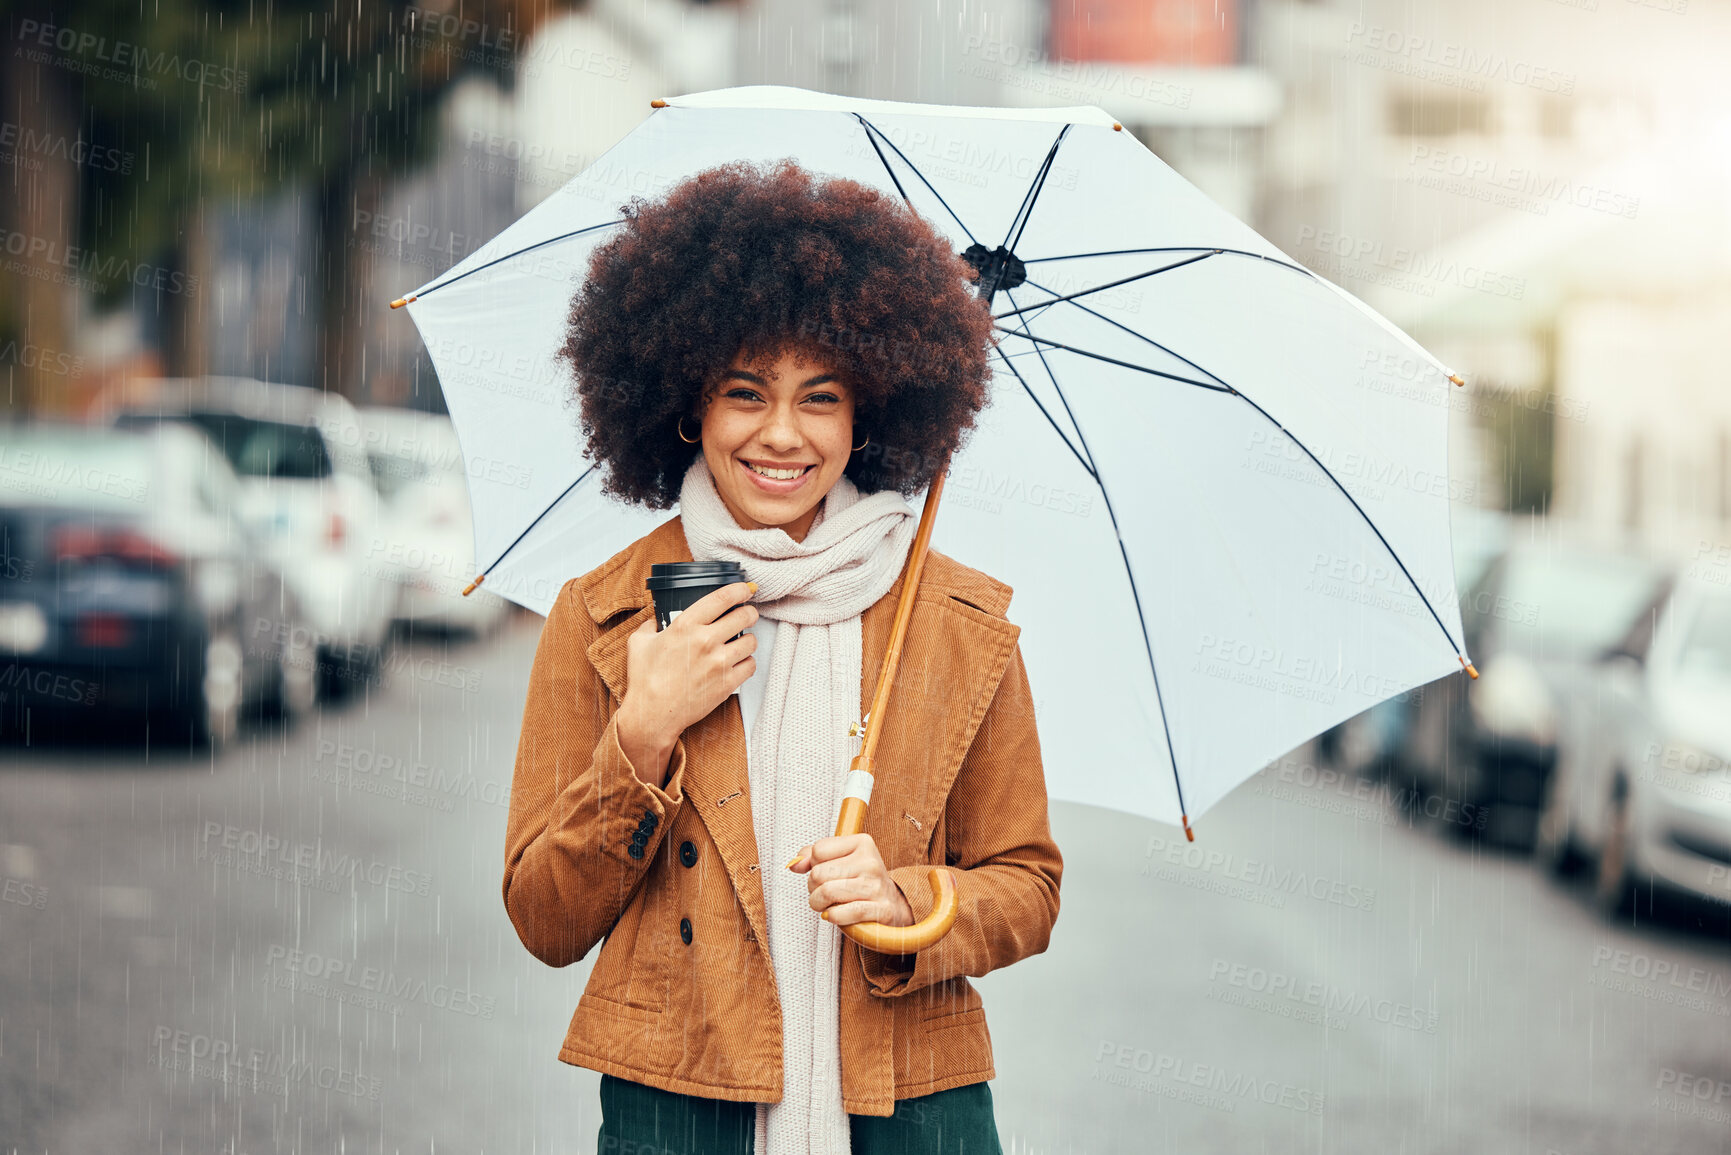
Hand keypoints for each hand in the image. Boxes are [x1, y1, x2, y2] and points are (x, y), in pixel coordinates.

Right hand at [618, 580, 758, 754]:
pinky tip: (738, 663)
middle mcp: (705, 640)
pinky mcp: (727, 683)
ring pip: (751, 641)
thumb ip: (650, 626)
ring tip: (742, 642)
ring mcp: (719, 662)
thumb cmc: (644, 679)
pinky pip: (750, 665)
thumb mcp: (638, 643)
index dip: (739, 590)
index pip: (722, 598)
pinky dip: (747, 663)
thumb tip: (655, 619)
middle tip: (747, 615)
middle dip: (749, 613)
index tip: (745, 589)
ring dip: (748, 639)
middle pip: (744, 616)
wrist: (652, 714)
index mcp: (685, 625)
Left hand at [787, 834, 915, 928]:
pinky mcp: (880, 910)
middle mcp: (871, 862)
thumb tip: (794, 864)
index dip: (814, 865)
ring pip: (826, 892)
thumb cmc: (859, 881)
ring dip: (819, 904)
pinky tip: (836, 914)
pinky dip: (832, 917)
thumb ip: (812, 857)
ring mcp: (876, 886)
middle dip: (813, 888)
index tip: (826, 873)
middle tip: (824, 893)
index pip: (818, 850)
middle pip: (818, 873)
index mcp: (862, 843)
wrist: (891, 905)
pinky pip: (840, 913)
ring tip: (827, 904)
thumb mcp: (839, 860)